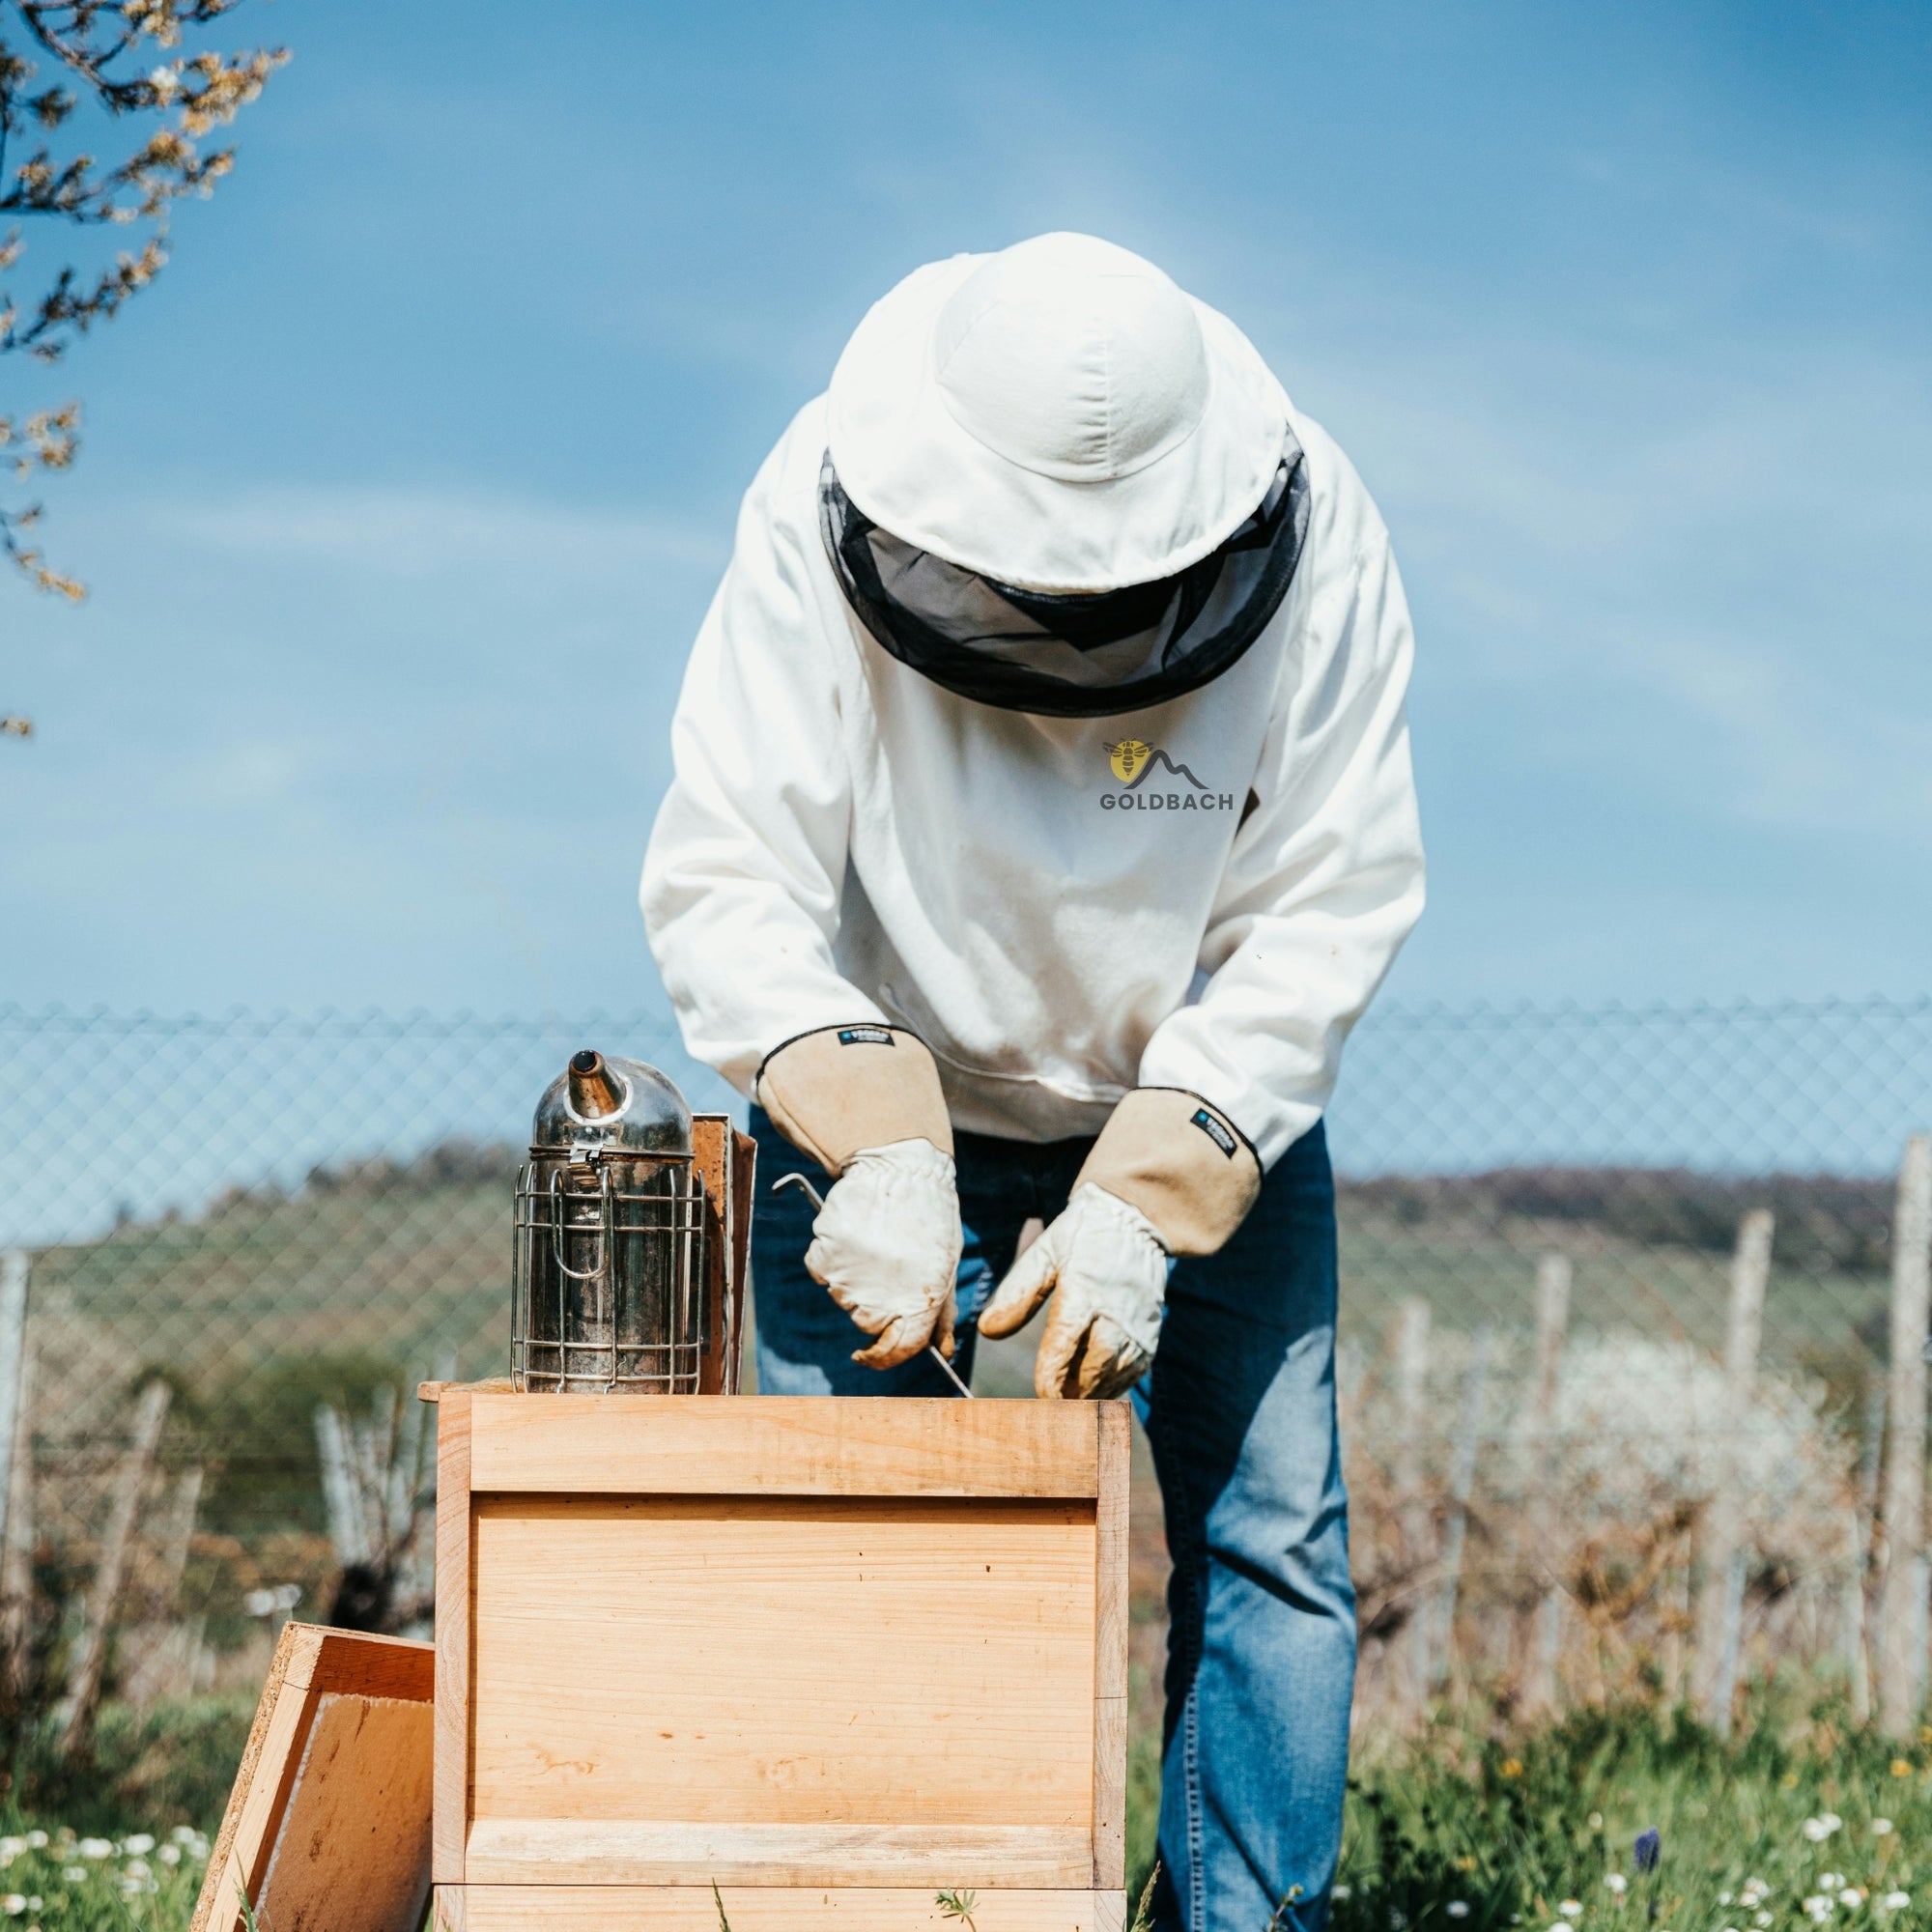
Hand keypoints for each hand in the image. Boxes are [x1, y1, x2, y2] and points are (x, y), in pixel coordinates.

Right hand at [804, 1138, 962, 1367]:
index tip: (870, 1355)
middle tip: (890, 1266)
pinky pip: (822, 1272)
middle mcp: (882, 1296)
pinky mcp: (824, 1255)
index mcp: (920, 1302)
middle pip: (867, 1324)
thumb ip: (943, 1313)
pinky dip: (832, 1258)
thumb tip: (943, 1352)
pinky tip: (854, 1235)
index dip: (883, 1358)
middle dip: (877, 1304)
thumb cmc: (929, 1218)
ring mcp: (850, 1277)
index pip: (896, 1351)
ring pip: (843, 1297)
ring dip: (855, 1278)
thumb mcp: (946, 1266)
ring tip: (876, 1243)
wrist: (900, 1167)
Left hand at [977, 1183, 1167, 1398]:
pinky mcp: (1150, 1336)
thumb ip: (1017, 1293)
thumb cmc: (1081, 1238)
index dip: (1052, 1372)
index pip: (1066, 1339)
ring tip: (1063, 1406)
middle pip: (1094, 1366)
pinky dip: (1109, 1389)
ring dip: (1088, 1395)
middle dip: (1070, 1392)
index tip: (1039, 1395)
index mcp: (1085, 1288)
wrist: (1136, 1223)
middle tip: (1046, 1411)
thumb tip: (987, 1331)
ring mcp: (1137, 1326)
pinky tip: (1089, 1393)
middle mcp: (1116, 1311)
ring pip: (1114, 1376)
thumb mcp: (1044, 1254)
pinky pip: (1130, 1374)